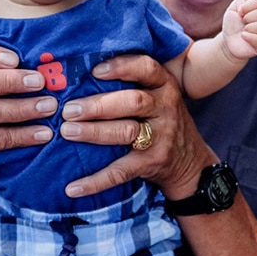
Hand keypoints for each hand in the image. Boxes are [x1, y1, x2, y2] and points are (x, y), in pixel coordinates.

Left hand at [58, 54, 215, 199]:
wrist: (190, 162)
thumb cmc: (161, 119)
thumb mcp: (158, 96)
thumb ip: (132, 83)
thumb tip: (80, 73)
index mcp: (164, 86)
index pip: (147, 68)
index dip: (121, 67)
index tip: (95, 71)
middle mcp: (165, 108)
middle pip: (132, 102)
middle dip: (98, 105)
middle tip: (68, 109)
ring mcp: (161, 137)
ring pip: (126, 132)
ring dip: (94, 132)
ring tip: (66, 132)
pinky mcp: (152, 163)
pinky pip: (121, 172)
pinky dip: (95, 181)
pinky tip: (72, 188)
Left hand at [222, 0, 256, 60]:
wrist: (229, 42)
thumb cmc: (233, 25)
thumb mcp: (232, 9)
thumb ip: (241, 1)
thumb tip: (248, 7)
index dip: (246, 7)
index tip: (239, 13)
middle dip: (248, 18)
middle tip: (242, 23)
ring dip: (249, 28)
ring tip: (243, 31)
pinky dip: (250, 37)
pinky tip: (244, 37)